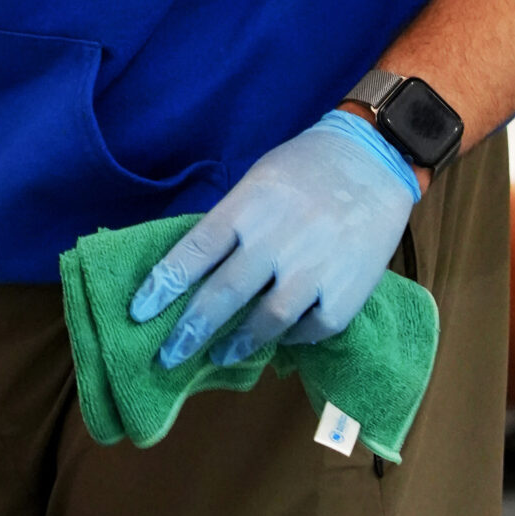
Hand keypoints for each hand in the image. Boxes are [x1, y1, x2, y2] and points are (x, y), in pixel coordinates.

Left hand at [127, 110, 420, 369]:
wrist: (375, 160)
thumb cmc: (306, 167)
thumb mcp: (258, 180)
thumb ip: (232, 223)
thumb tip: (198, 271)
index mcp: (249, 205)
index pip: (196, 250)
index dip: (164, 284)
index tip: (139, 312)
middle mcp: (278, 238)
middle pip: (224, 293)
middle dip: (189, 330)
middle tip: (167, 355)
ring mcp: (315, 267)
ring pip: (266, 321)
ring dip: (236, 344)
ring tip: (217, 355)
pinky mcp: (348, 292)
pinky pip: (310, 329)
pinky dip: (289, 339)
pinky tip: (275, 339)